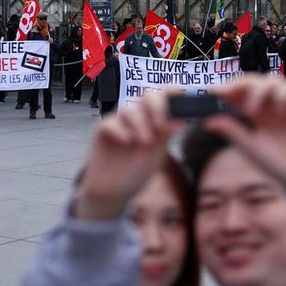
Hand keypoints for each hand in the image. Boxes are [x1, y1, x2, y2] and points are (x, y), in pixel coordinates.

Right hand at [76, 91, 182, 219]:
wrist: (114, 191)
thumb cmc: (136, 171)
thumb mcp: (157, 153)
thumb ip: (167, 135)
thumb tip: (183, 118)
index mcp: (154, 119)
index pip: (165, 96)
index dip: (173, 94)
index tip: (180, 103)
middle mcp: (137, 117)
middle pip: (147, 96)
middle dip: (157, 107)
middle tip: (161, 126)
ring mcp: (119, 122)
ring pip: (129, 109)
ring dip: (140, 123)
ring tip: (145, 142)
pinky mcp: (102, 130)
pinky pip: (110, 122)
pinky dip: (120, 130)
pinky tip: (127, 141)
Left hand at [204, 76, 285, 192]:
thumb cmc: (277, 162)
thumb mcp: (250, 147)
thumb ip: (232, 131)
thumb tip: (208, 121)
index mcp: (255, 112)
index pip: (239, 92)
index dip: (227, 89)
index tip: (212, 92)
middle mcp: (269, 104)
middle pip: (254, 81)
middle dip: (239, 84)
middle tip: (227, 94)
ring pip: (272, 80)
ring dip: (259, 90)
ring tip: (250, 111)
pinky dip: (283, 94)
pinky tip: (277, 109)